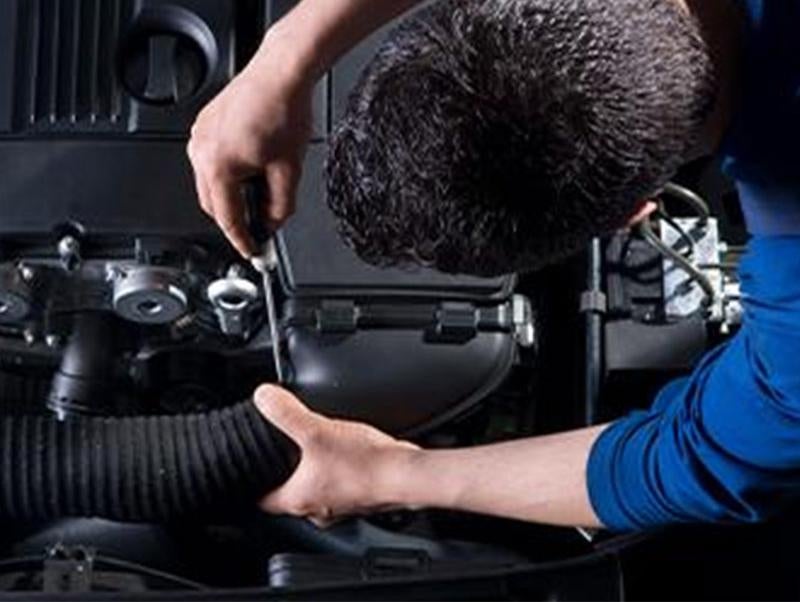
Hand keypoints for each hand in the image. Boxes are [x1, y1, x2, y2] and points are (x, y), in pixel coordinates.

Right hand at [188, 34, 312, 256]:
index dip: (242, 240)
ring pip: (209, 184)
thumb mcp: (289, 170)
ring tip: (260, 192)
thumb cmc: (283, 110)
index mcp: (218, 166)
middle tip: (260, 227)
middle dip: (235, 219)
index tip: (252, 252)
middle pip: (213, 204)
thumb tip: (274, 223)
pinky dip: (226, 174)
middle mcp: (201, 152)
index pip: (227, 219)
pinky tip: (250, 169)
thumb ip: (280, 206)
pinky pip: (209, 162)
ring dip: (230, 196)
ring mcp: (199, 137)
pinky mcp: (204, 126)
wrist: (280, 73)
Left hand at [254, 385, 420, 526]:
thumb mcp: (316, 430)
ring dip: (314, 471)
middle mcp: (318, 508)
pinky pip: (341, 484)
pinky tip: (346, 451)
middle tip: (282, 451)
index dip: (252, 483)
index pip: (261, 501)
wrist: (406, 474)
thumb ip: (286, 413)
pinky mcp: (361, 496)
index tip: (250, 469)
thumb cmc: (365, 463)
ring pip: (317, 488)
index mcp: (298, 499)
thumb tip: (263, 397)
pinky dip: (338, 470)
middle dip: (285, 473)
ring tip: (315, 447)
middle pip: (289, 493)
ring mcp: (342, 505)